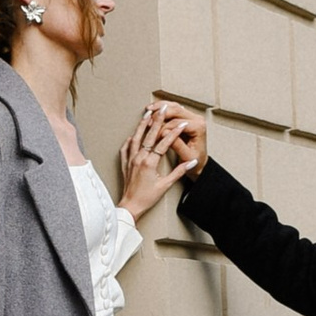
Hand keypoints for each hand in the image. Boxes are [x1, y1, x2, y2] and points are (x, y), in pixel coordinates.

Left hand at [118, 99, 206, 218]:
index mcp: (149, 163)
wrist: (131, 206)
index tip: (181, 124)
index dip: (174, 132)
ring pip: (136, 138)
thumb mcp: (165, 185)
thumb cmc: (147, 197)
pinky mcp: (125, 163)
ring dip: (143, 125)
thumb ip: (179, 172)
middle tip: (163, 108)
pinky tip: (133, 133)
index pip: (164, 143)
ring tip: (148, 113)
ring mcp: (130, 159)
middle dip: (158, 120)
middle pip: (149, 135)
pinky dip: (131, 139)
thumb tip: (190, 162)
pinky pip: (126, 147)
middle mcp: (139, 158)